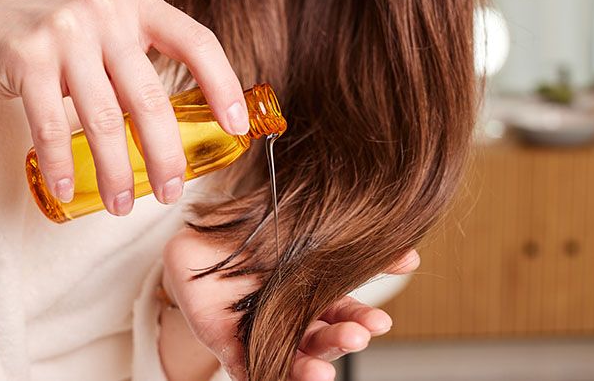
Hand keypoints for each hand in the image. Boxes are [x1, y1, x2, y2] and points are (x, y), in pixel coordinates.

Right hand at [0, 0, 248, 212]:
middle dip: (164, 155)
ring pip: (104, 118)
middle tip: (170, 192)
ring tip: (121, 206)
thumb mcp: (113, 37)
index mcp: (140, 4)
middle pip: (149, 97)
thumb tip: (196, 128)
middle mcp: (106, 11)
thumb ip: (147, 67)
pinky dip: (62, 162)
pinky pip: (50, 123)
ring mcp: (64, 31)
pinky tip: (67, 189)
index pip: (197, 42)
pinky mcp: (26, 55)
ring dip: (115, 172)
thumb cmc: (65, 44)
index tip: (236, 127)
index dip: (223, 85)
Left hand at [161, 229, 419, 379]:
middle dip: (344, 338)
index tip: (382, 321)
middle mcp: (294, 320)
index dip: (362, 317)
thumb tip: (397, 242)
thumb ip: (335, 234)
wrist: (196, 247)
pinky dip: (267, 376)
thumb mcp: (295, 227)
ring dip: (312, 366)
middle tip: (359, 334)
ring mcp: (264, 336)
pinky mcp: (233, 348)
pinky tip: (281, 378)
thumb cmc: (248, 237)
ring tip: (324, 371)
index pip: (345, 311)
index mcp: (313, 294)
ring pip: (294, 358)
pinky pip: (249, 369)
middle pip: (326, 336)